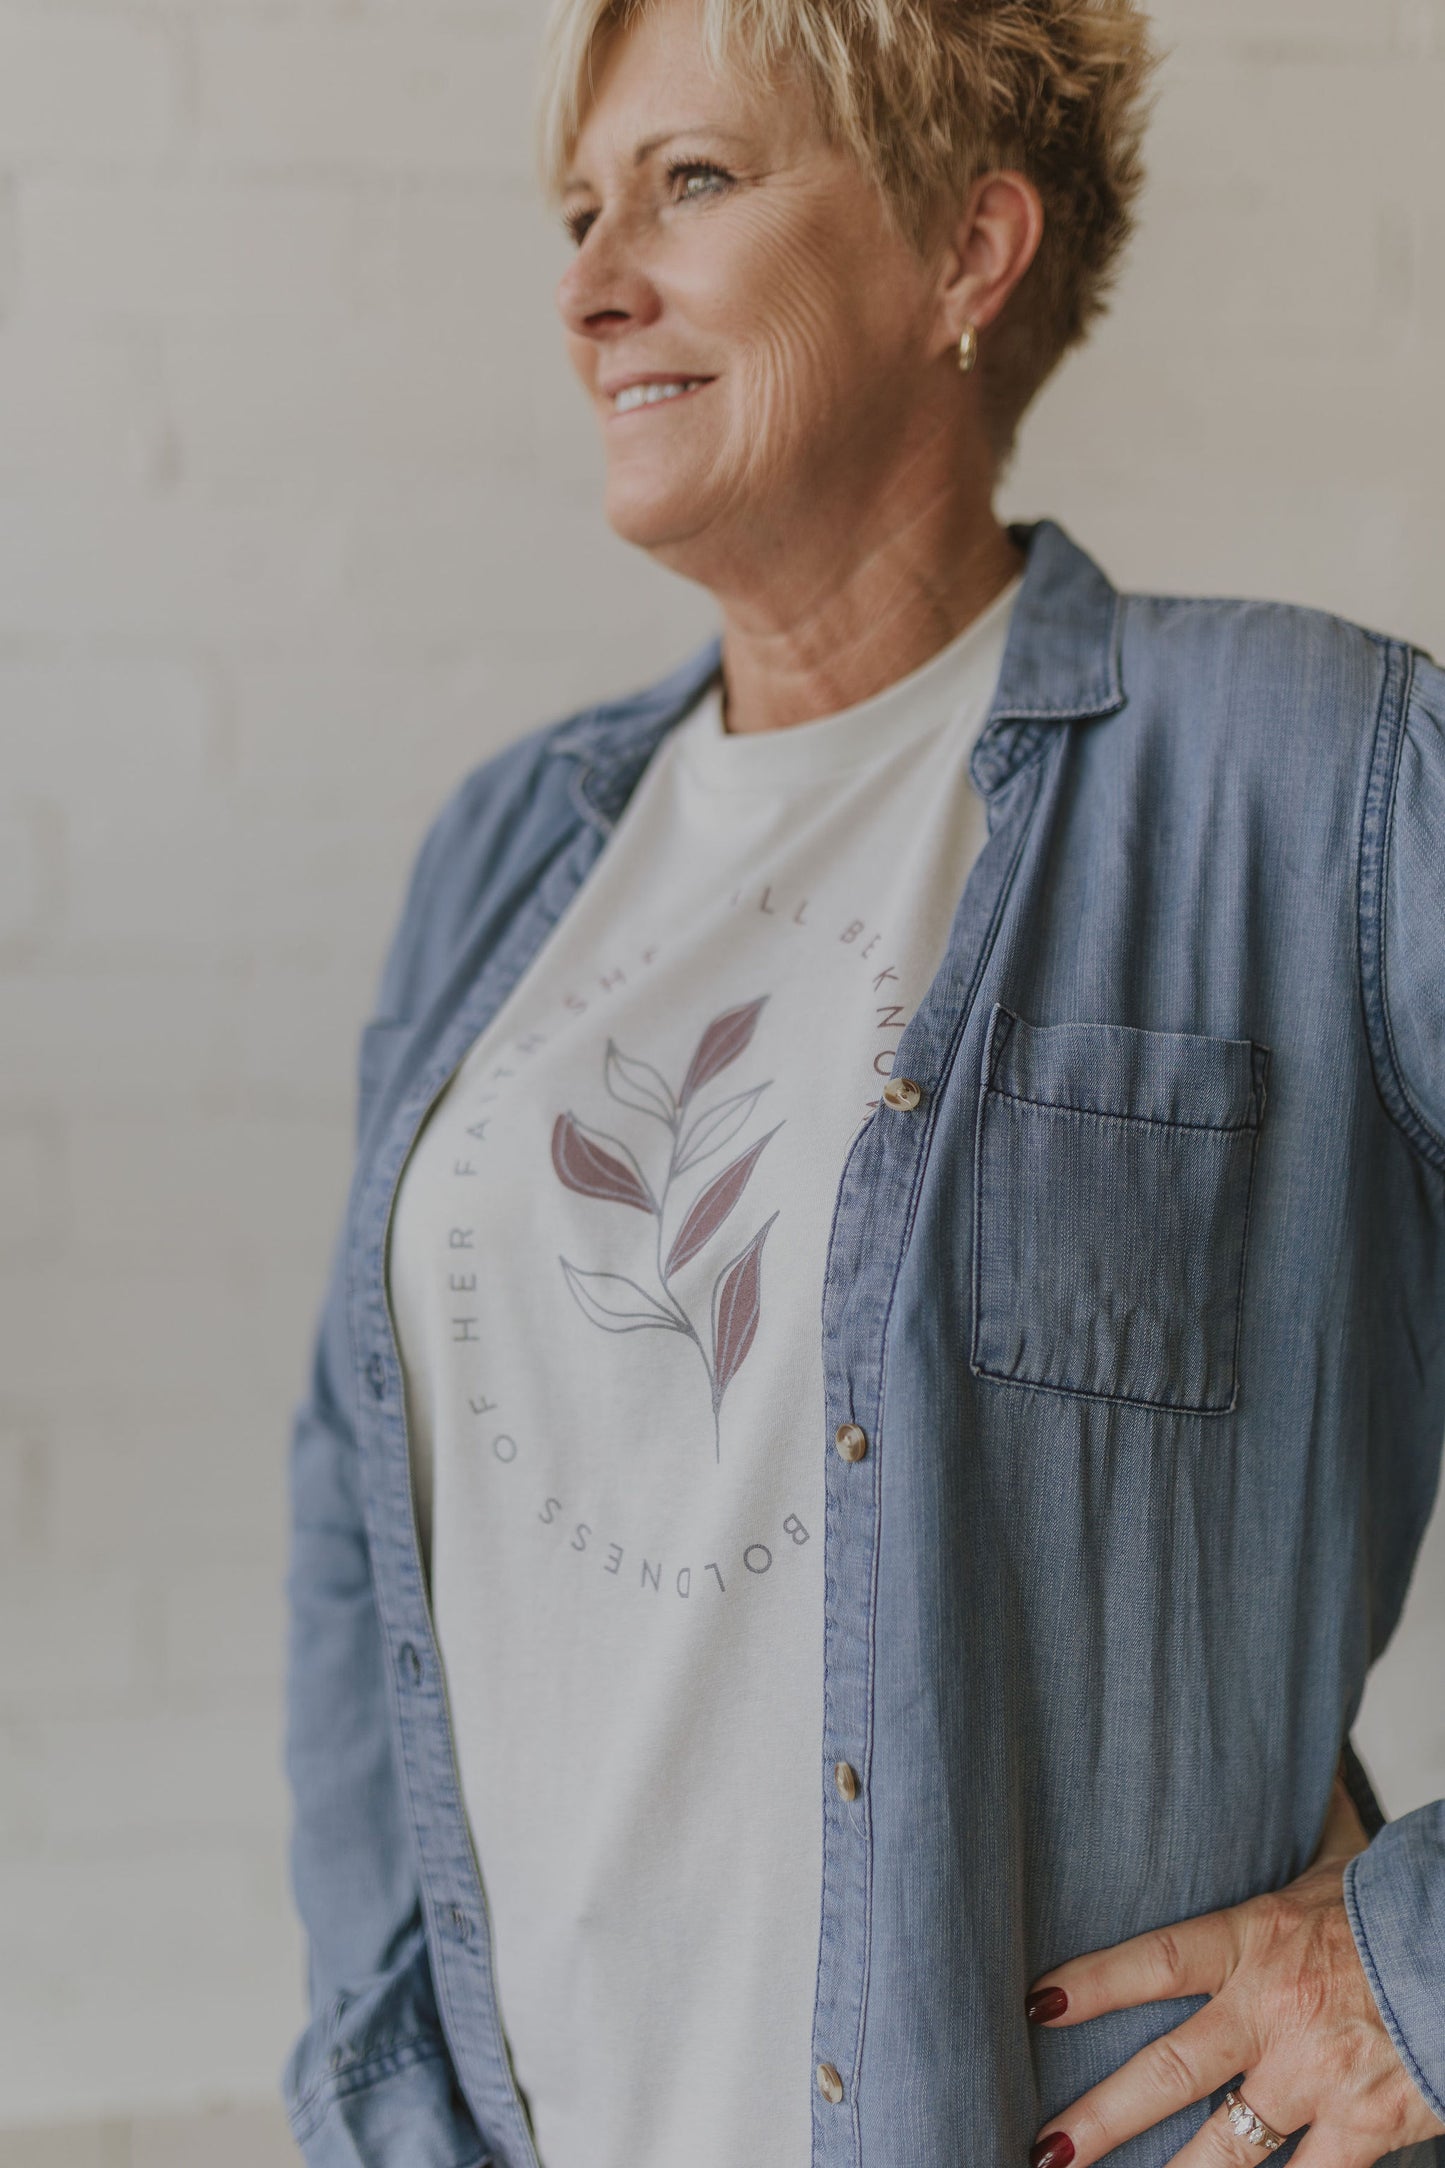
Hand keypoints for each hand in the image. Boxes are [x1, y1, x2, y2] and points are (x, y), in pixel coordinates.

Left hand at [1024, 1769, 1444, 2167]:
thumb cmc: (1401, 1904)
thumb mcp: (1341, 1857)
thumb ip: (1309, 1825)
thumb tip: (1310, 1757)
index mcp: (1256, 1941)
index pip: (1156, 1961)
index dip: (1094, 1983)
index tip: (1035, 2005)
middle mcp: (1273, 2013)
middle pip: (1169, 2072)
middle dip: (1102, 2115)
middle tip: (1046, 2146)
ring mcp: (1316, 2077)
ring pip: (1223, 2149)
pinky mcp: (1365, 2127)